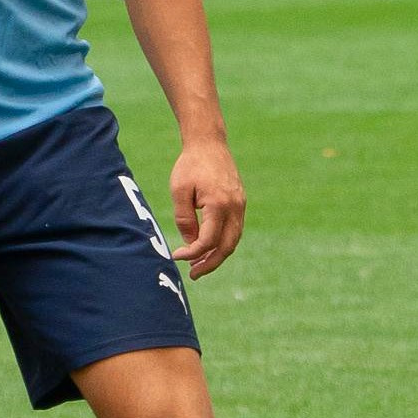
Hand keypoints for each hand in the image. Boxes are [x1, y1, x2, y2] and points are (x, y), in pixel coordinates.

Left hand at [170, 132, 245, 279]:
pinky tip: (209, 248)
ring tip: (200, 265)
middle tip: (193, 274)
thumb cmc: (190, 165)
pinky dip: (224, 242)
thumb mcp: (179, 191)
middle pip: (227, 246)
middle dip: (210, 264)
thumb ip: (184, 219)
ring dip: (218, 256)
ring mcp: (241, 205)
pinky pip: (235, 229)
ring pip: (234, 240)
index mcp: (219, 204)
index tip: (177, 256)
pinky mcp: (240, 203)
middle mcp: (235, 207)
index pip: (208, 240)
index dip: (193, 253)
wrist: (209, 143)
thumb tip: (191, 245)